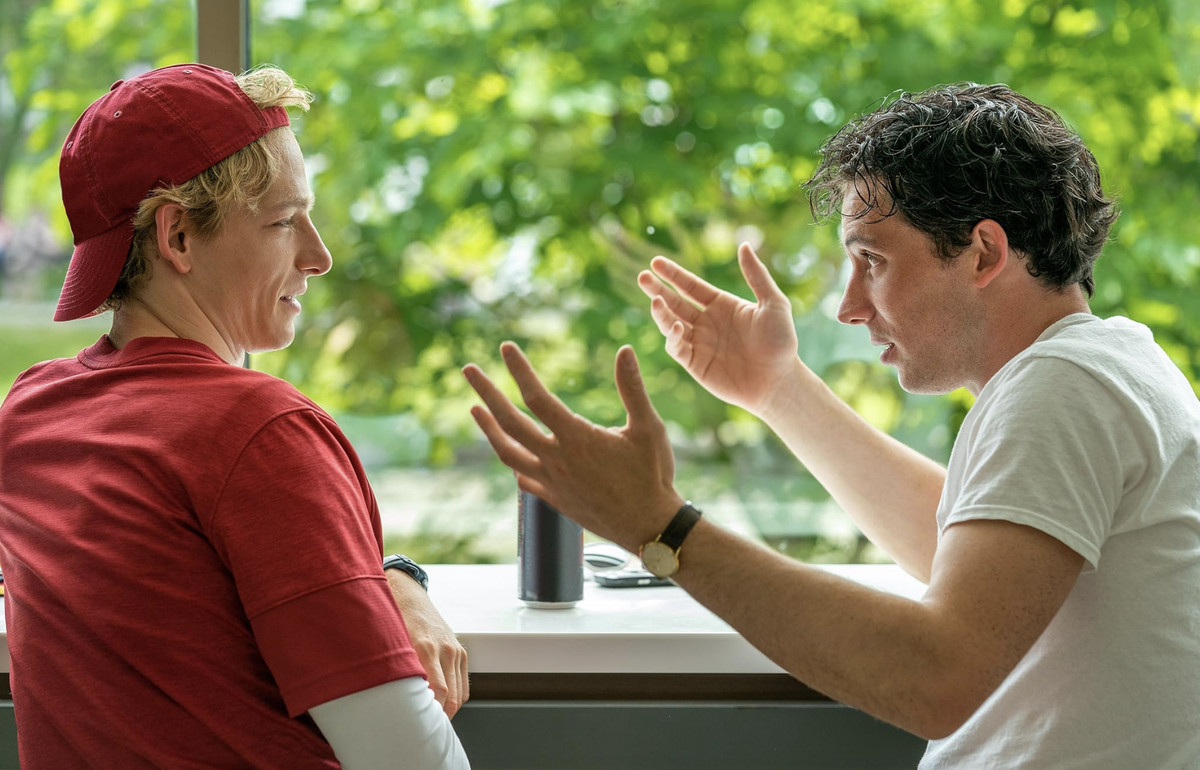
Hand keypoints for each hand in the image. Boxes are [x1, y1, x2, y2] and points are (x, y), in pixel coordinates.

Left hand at [386, 570, 468, 717]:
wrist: (408, 595)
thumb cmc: (394, 620)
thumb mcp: (390, 644)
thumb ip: (395, 670)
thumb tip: (392, 701)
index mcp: (425, 647)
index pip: (437, 691)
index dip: (430, 713)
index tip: (418, 726)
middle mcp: (444, 649)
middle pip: (451, 696)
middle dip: (439, 717)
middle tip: (423, 731)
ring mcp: (455, 650)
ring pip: (459, 694)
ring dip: (448, 710)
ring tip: (431, 723)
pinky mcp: (461, 651)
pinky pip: (463, 685)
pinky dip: (455, 699)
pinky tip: (441, 706)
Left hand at [462, 343, 683, 551]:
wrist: (648, 526)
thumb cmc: (652, 475)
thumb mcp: (648, 427)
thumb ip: (633, 388)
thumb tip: (625, 351)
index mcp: (577, 438)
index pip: (537, 397)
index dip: (519, 370)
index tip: (506, 348)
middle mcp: (557, 460)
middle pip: (510, 422)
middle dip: (487, 392)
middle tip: (468, 370)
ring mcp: (552, 482)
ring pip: (508, 453)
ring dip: (488, 429)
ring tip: (474, 410)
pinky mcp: (555, 499)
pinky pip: (524, 479)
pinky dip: (513, 461)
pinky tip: (509, 452)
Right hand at [638, 242, 798, 416]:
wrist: (779, 382)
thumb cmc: (781, 342)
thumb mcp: (773, 303)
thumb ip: (757, 275)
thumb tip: (744, 245)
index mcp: (721, 305)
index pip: (690, 286)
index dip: (672, 274)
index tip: (655, 262)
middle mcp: (707, 322)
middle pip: (675, 302)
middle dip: (657, 290)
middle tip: (642, 277)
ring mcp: (699, 343)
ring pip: (672, 324)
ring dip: (661, 313)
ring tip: (654, 301)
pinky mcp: (695, 364)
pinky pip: (677, 347)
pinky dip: (673, 337)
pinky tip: (678, 326)